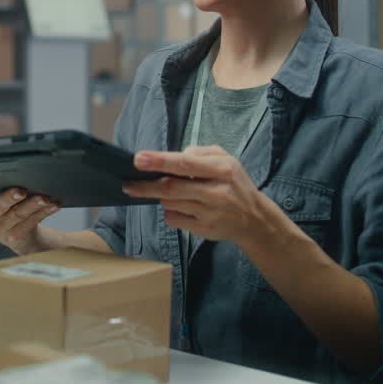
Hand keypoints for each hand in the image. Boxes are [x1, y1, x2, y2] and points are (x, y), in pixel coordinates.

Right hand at [0, 177, 59, 254]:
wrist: (19, 232)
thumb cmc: (4, 202)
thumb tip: (14, 163)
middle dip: (9, 197)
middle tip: (21, 190)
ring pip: (18, 214)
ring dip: (33, 204)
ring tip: (44, 197)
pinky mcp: (15, 237)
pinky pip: (31, 222)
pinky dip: (44, 212)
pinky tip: (53, 205)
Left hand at [121, 146, 281, 247]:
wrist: (255, 220)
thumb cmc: (235, 185)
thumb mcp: (228, 160)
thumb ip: (202, 153)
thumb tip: (177, 156)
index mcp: (223, 170)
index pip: (185, 163)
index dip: (160, 161)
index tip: (138, 159)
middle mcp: (217, 192)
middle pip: (172, 188)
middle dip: (146, 185)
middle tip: (127, 182)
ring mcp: (210, 213)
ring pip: (170, 203)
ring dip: (160, 197)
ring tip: (163, 191)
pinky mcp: (204, 230)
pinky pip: (174, 219)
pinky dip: (170, 211)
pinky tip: (179, 206)